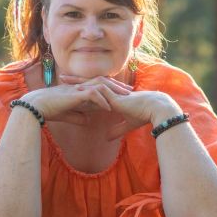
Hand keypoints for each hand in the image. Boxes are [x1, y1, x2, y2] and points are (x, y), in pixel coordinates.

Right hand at [22, 76, 131, 125]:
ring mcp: (78, 89)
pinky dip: (101, 100)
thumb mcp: (67, 115)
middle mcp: (80, 86)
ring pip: (100, 85)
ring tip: (123, 99)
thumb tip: (88, 121)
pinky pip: (92, 94)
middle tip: (129, 92)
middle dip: (117, 87)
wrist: (36, 106)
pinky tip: (108, 108)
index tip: (122, 95)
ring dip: (112, 91)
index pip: (98, 86)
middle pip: (102, 82)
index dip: (111, 89)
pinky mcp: (74, 94)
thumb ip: (78, 117)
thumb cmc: (48, 110)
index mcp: (79, 90)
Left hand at [59, 74, 180, 140]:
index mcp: (112, 96)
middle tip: (61, 77)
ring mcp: (112, 92)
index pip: (94, 90)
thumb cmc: (144, 115)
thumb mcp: (127, 125)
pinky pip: (99, 91)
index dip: (82, 88)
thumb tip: (106, 138)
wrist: (155, 109)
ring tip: (63, 78)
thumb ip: (116, 130)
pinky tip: (77, 89)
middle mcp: (111, 92)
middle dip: (75, 80)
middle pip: (89, 83)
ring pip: (91, 83)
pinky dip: (88, 90)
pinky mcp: (115, 96)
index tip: (70, 87)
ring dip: (77, 81)